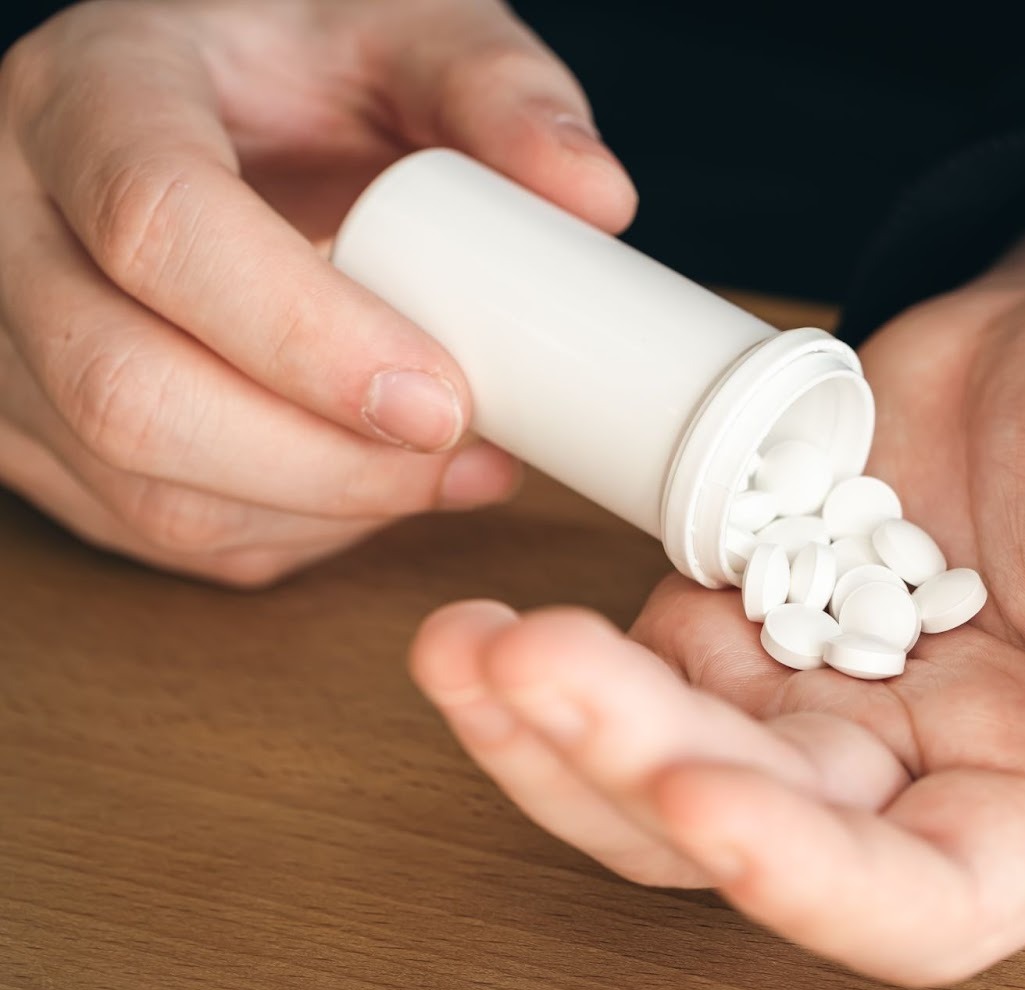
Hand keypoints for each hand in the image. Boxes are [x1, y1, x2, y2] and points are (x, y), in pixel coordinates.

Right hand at [0, 0, 634, 584]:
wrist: (218, 102)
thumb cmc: (306, 66)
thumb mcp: (405, 33)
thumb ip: (499, 92)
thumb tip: (597, 199)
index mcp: (94, 92)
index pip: (159, 225)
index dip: (305, 336)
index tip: (444, 398)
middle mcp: (12, 218)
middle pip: (127, 387)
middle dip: (321, 459)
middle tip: (465, 456)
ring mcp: (7, 336)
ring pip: (136, 486)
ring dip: (320, 511)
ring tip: (452, 473)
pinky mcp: (38, 428)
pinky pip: (154, 530)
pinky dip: (287, 536)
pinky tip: (377, 491)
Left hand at [410, 208, 1024, 983]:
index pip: (924, 901)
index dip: (809, 882)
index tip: (705, 800)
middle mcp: (918, 773)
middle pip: (755, 833)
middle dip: (633, 767)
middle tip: (532, 666)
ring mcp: (819, 700)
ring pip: (664, 769)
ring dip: (557, 732)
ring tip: (463, 651)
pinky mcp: (748, 620)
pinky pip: (638, 670)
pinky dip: (554, 664)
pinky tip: (481, 618)